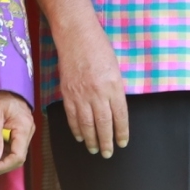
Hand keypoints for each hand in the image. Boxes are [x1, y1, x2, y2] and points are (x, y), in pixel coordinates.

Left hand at [0, 91, 33, 177]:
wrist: (5, 85)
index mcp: (24, 128)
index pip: (18, 156)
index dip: (3, 166)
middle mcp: (28, 132)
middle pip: (18, 158)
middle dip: (1, 166)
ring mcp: (25, 132)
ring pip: (16, 154)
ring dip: (2, 162)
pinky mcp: (20, 132)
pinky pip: (14, 148)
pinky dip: (4, 154)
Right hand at [56, 20, 129, 157]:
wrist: (76, 35)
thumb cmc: (99, 47)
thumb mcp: (115, 68)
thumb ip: (115, 90)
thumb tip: (115, 109)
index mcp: (114, 87)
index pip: (120, 117)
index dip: (121, 132)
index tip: (122, 142)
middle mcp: (98, 93)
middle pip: (104, 124)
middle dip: (106, 142)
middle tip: (107, 153)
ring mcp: (81, 94)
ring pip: (87, 124)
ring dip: (91, 139)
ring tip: (94, 150)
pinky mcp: (67, 92)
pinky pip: (72, 116)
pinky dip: (76, 128)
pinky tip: (79, 136)